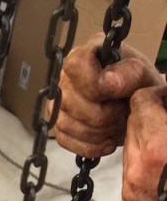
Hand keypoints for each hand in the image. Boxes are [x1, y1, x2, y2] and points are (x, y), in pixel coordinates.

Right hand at [53, 36, 162, 157]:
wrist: (134, 108)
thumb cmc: (138, 87)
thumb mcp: (144, 76)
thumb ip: (130, 74)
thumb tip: (108, 82)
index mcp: (86, 53)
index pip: (75, 65)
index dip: (92, 83)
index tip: (114, 93)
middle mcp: (65, 77)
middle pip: (70, 101)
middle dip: (102, 115)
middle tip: (121, 111)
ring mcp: (57, 103)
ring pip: (66, 124)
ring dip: (98, 132)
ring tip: (116, 125)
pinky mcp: (57, 126)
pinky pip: (65, 141)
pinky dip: (90, 146)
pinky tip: (108, 141)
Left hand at [121, 84, 166, 200]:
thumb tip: (166, 82)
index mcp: (157, 148)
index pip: (140, 102)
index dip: (158, 96)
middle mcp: (138, 170)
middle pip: (133, 123)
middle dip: (152, 117)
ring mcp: (131, 189)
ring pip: (129, 147)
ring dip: (147, 140)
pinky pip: (130, 170)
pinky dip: (144, 164)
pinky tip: (163, 167)